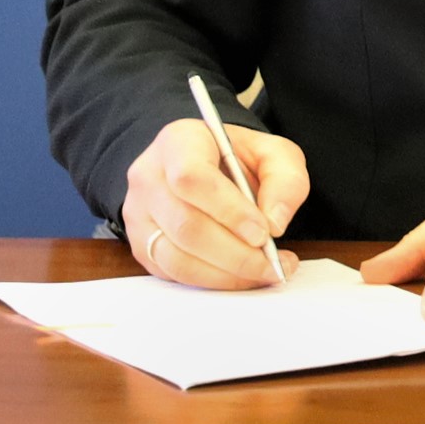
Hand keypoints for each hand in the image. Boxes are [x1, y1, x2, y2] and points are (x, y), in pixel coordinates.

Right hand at [119, 115, 310, 289]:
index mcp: (178, 142)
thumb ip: (285, 180)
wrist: (206, 165)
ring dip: (227, 274)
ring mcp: (139, 215)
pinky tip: (243, 275)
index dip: (228, 210)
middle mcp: (149, 178)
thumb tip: (275, 223)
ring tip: (266, 271)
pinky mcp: (143, 247)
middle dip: (236, 253)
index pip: (191, 177)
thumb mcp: (272, 153)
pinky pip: (175, 275)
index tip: (264, 232)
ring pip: (177, 258)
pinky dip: (214, 281)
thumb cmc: (237, 158)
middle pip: (186, 225)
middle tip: (273, 262)